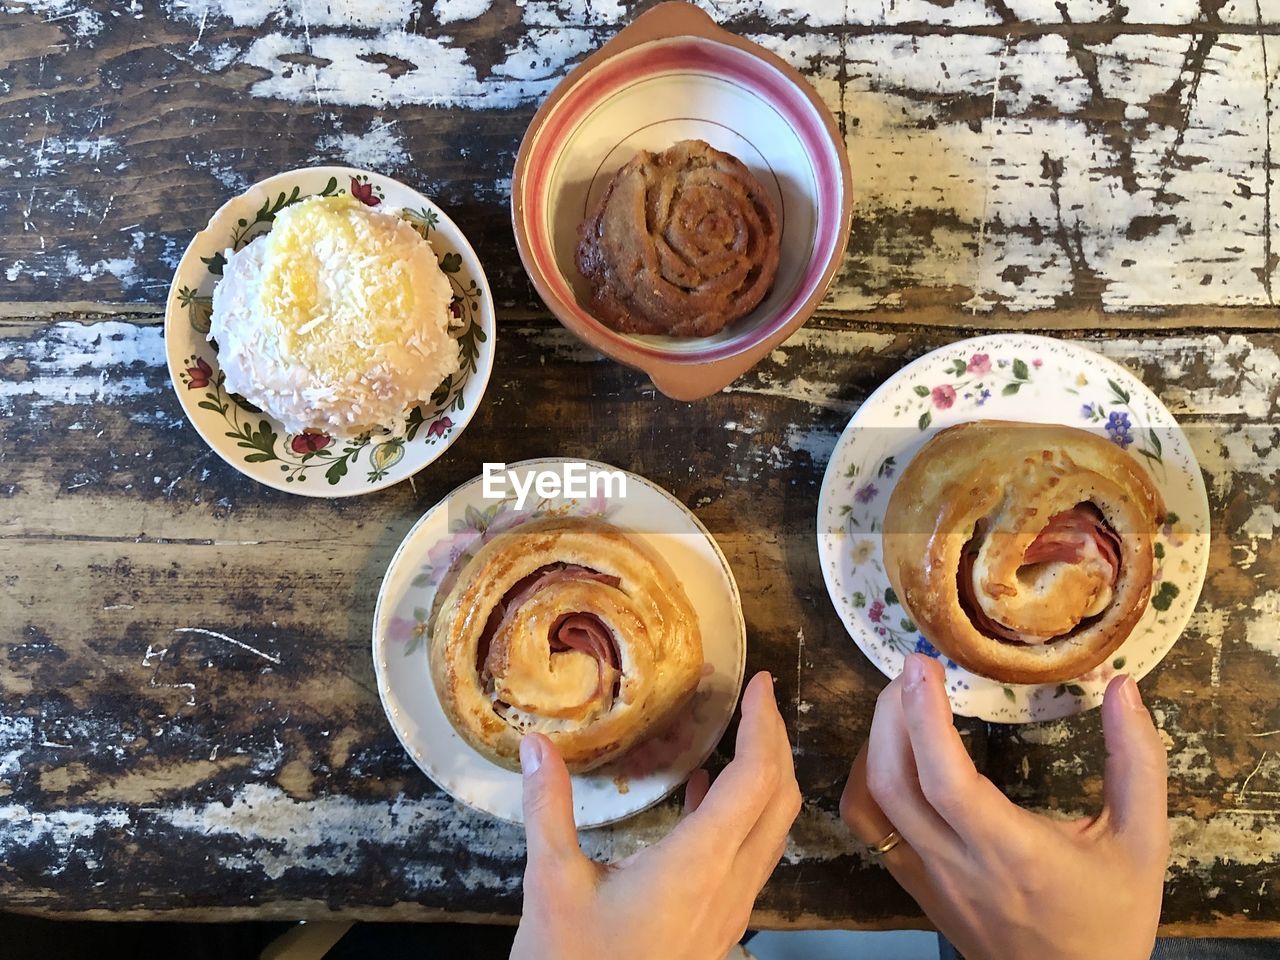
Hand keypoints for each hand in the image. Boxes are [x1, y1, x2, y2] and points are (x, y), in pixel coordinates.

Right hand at [510, 672, 800, 959]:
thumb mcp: (552, 886)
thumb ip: (548, 810)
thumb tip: (536, 746)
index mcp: (698, 865)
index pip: (756, 779)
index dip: (764, 724)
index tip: (759, 684)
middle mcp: (730, 885)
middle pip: (780, 799)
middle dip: (775, 741)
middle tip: (754, 699)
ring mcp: (731, 911)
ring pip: (773, 830)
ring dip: (766, 776)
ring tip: (736, 735)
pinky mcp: (720, 926)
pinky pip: (752, 855)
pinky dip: (744, 812)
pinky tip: (703, 794)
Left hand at [841, 654, 1167, 959]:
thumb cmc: (1111, 918)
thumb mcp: (1142, 842)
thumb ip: (1137, 762)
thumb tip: (1123, 687)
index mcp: (1011, 852)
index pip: (946, 780)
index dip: (925, 717)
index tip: (922, 664)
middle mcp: (956, 863)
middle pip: (893, 781)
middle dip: (891, 713)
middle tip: (914, 668)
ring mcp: (926, 876)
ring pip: (870, 802)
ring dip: (873, 742)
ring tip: (900, 700)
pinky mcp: (912, 883)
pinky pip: (868, 826)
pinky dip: (865, 778)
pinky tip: (889, 750)